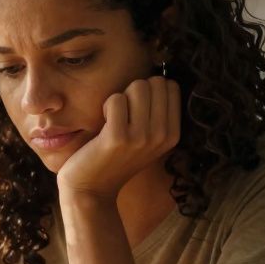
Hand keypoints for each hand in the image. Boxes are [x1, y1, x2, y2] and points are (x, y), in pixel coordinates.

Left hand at [57, 75, 180, 198]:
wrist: (91, 188)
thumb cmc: (115, 157)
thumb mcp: (147, 138)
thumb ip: (158, 111)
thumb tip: (160, 74)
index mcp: (172, 134)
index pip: (170, 86)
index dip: (150, 90)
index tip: (138, 111)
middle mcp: (162, 136)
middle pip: (154, 82)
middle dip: (135, 91)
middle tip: (124, 115)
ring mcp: (141, 137)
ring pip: (137, 87)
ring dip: (121, 98)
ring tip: (114, 120)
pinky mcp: (118, 138)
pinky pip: (115, 99)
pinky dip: (106, 106)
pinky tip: (103, 125)